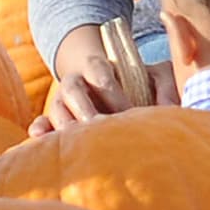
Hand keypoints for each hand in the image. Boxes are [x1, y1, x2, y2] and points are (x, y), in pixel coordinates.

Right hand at [28, 55, 178, 136]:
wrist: (110, 85)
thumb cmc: (137, 81)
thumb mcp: (155, 75)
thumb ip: (166, 85)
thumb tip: (170, 108)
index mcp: (99, 66)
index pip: (100, 71)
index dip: (112, 90)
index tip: (127, 110)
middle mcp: (77, 81)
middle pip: (73, 90)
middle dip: (85, 109)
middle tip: (99, 127)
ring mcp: (62, 101)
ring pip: (56, 108)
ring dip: (64, 124)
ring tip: (75, 142)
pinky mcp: (55, 120)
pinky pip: (42, 124)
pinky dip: (40, 130)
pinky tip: (39, 139)